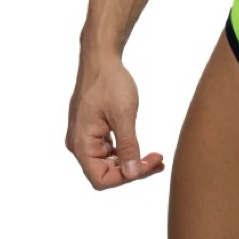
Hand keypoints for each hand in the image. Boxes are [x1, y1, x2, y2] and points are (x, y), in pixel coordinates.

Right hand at [66, 50, 164, 189]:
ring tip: (155, 157)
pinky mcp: (92, 129)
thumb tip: (132, 174)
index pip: (101, 179)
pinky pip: (107, 149)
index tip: (150, 163)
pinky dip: (124, 151)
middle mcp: (79, 144)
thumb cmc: (110, 83)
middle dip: (133, 170)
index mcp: (81, 144)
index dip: (127, 177)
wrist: (101, 59)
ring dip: (131, 161)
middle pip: (105, 172)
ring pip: (108, 162)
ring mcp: (85, 137)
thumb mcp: (123, 115)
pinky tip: (140, 147)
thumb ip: (128, 146)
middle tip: (159, 160)